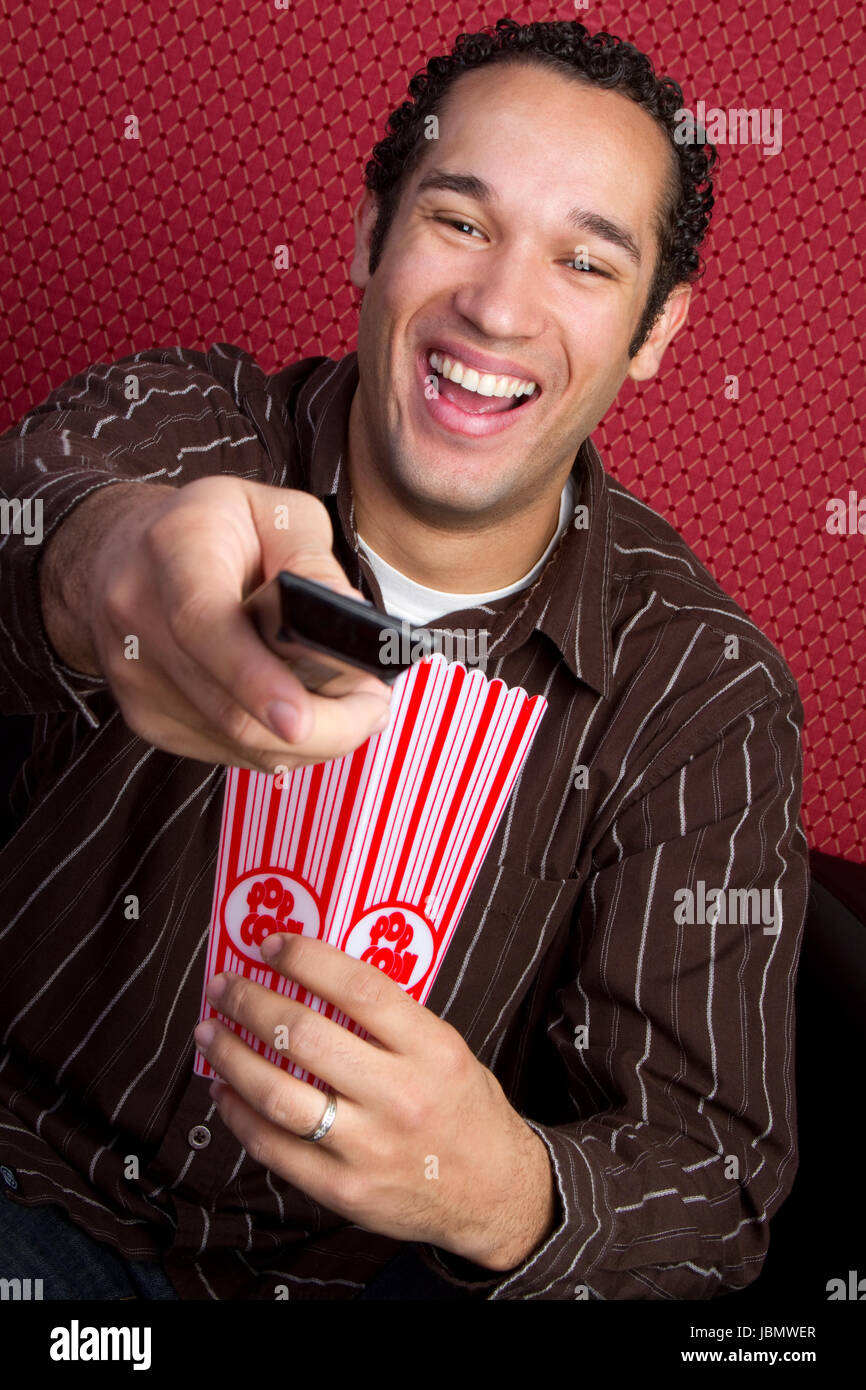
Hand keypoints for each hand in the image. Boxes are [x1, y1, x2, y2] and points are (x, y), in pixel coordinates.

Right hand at [42, 476, 390, 770]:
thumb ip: (314, 562)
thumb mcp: (276, 513)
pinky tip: (303, 712)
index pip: (203, 623)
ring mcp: (136, 676)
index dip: (253, 678)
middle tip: (373, 706)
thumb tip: (347, 620)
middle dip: (321, 725)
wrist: (127, 553)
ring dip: (310, 739)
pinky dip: (277, 743)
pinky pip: (226, 752)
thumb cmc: (216, 528)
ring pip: (235, 741)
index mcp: (173, 550)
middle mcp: (139, 615)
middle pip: (228, 707)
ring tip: (352, 705)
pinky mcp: (147, 717)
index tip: (300, 719)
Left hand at [193, 933, 557, 1270]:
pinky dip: (240, 1116)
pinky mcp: (345, 1191)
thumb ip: (392, 1019)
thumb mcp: (446, 1048)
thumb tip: (315, 977)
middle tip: (223, 986)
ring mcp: (370, 1148)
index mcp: (431, 1049)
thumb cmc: (464, 1108)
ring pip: (279, 1096)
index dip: (307, 961)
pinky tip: (224, 1092)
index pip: (360, 990)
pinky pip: (275, 1149)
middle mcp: (400, 1095)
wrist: (495, 1193)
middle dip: (251, 1004)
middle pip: (306, 1038)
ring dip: (232, 1058)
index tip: (270, 945)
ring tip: (210, 1034)